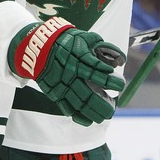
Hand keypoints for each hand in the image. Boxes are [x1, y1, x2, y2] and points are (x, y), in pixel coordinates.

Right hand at [9, 18, 126, 125]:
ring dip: (92, 112)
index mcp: (80, 58)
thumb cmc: (68, 41)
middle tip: (114, 108)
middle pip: (88, 93)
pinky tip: (88, 120)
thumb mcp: (87, 38)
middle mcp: (71, 73)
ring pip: (78, 103)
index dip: (110, 80)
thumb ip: (105, 48)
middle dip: (103, 103)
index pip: (98, 72)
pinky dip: (77, 116)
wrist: (39, 46)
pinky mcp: (55, 92)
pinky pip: (66, 107)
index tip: (120, 86)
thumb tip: (121, 61)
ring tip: (104, 116)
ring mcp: (62, 85)